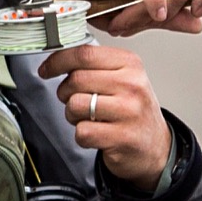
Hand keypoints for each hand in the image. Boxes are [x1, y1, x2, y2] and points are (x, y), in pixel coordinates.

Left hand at [39, 37, 173, 183]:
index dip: (58, 61)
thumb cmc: (133, 110)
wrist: (155, 146)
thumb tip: (57, 60)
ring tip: (88, 118)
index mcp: (130, 64)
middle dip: (64, 92)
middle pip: (76, 79)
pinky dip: (82, 135)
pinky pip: (82, 132)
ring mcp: (129, 112)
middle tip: (73, 99)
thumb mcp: (123, 78)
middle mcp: (132, 85)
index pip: (85, 54)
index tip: (46, 69)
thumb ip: (95, 66)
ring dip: (72, 115)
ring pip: (75, 105)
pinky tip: (97, 133)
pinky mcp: (122, 137)